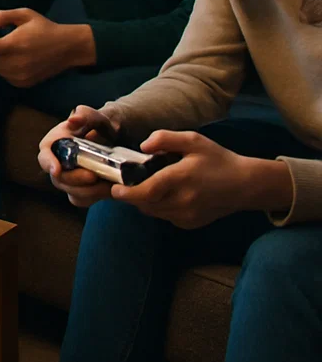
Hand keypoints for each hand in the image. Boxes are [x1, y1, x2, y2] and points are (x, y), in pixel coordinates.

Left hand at [0, 8, 94, 86]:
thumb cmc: (45, 28)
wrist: (67, 47)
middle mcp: (18, 61)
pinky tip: (16, 60)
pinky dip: (6, 69)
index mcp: (17, 43)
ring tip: (10, 51)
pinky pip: (6, 76)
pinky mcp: (24, 83)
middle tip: (0, 43)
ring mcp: (22, 75)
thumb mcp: (25, 14)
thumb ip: (4, 15)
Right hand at [37, 105, 120, 207]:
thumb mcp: (96, 118)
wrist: (115, 141)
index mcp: (54, 144)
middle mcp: (57, 163)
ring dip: (90, 191)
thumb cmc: (101, 126)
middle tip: (94, 176)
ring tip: (108, 183)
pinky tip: (108, 188)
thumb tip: (73, 120)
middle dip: (76, 180)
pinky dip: (95, 197)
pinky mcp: (79, 191)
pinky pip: (82, 200)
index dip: (48, 163)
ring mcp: (68, 179)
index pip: (44, 156)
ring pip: (71, 192)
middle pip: (59, 179)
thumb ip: (86, 115)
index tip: (56, 169)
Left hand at [110, 131, 269, 228]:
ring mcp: (187, 215)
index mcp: (180, 179)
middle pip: (145, 204)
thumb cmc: (217, 159)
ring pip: (153, 212)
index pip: (146, 192)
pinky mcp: (190, 223)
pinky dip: (158, 206)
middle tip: (127, 180)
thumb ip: (164, 138)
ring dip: (144, 200)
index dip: (126, 192)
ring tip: (146, 184)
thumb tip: (142, 147)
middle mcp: (183, 201)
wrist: (245, 185)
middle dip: (132, 194)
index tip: (114, 187)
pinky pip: (165, 216)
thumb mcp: (192, 140)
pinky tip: (165, 192)